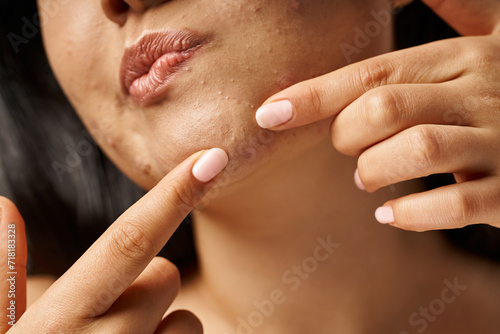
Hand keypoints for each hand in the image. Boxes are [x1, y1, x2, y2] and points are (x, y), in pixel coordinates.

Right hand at [0, 148, 227, 332]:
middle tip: (99, 314)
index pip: (128, 242)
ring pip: (185, 319)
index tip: (212, 157)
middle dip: (144, 282)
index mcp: (60, 323)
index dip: (172, 195)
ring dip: (158, 322)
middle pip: (165, 277)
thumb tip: (4, 204)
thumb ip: (1, 272)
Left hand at [255, 0, 499, 230]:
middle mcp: (482, 93)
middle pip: (385, 107)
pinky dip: (413, 212)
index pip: (373, 71)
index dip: (314, 94)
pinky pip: (457, 203)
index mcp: (463, 57)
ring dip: (374, 169)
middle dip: (347, 134)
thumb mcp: (492, 35)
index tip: (268, 114)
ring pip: (417, 149)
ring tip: (367, 179)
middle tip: (347, 147)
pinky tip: (391, 214)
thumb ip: (456, 5)